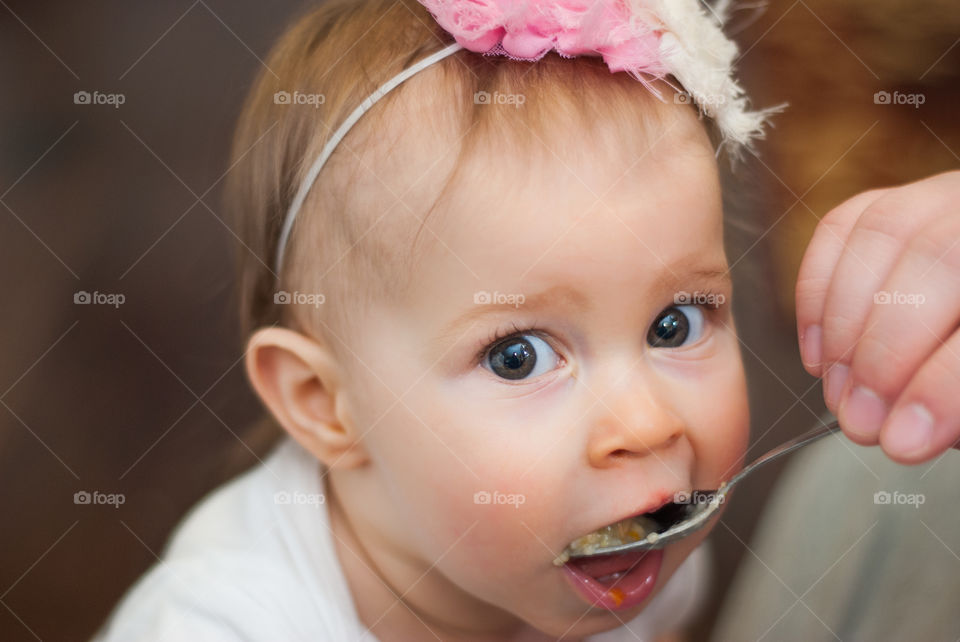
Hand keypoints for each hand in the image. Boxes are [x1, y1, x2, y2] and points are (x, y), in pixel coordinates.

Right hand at [796, 170, 959, 463]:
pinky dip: (817, 293)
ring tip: (837, 390)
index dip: (940, 385)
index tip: (902, 440)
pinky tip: (821, 352)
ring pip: (884, 232)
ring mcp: (944, 200)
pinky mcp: (894, 202)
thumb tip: (906, 433)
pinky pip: (842, 228)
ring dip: (844, 324)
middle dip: (884, 350)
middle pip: (939, 259)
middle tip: (859, 418)